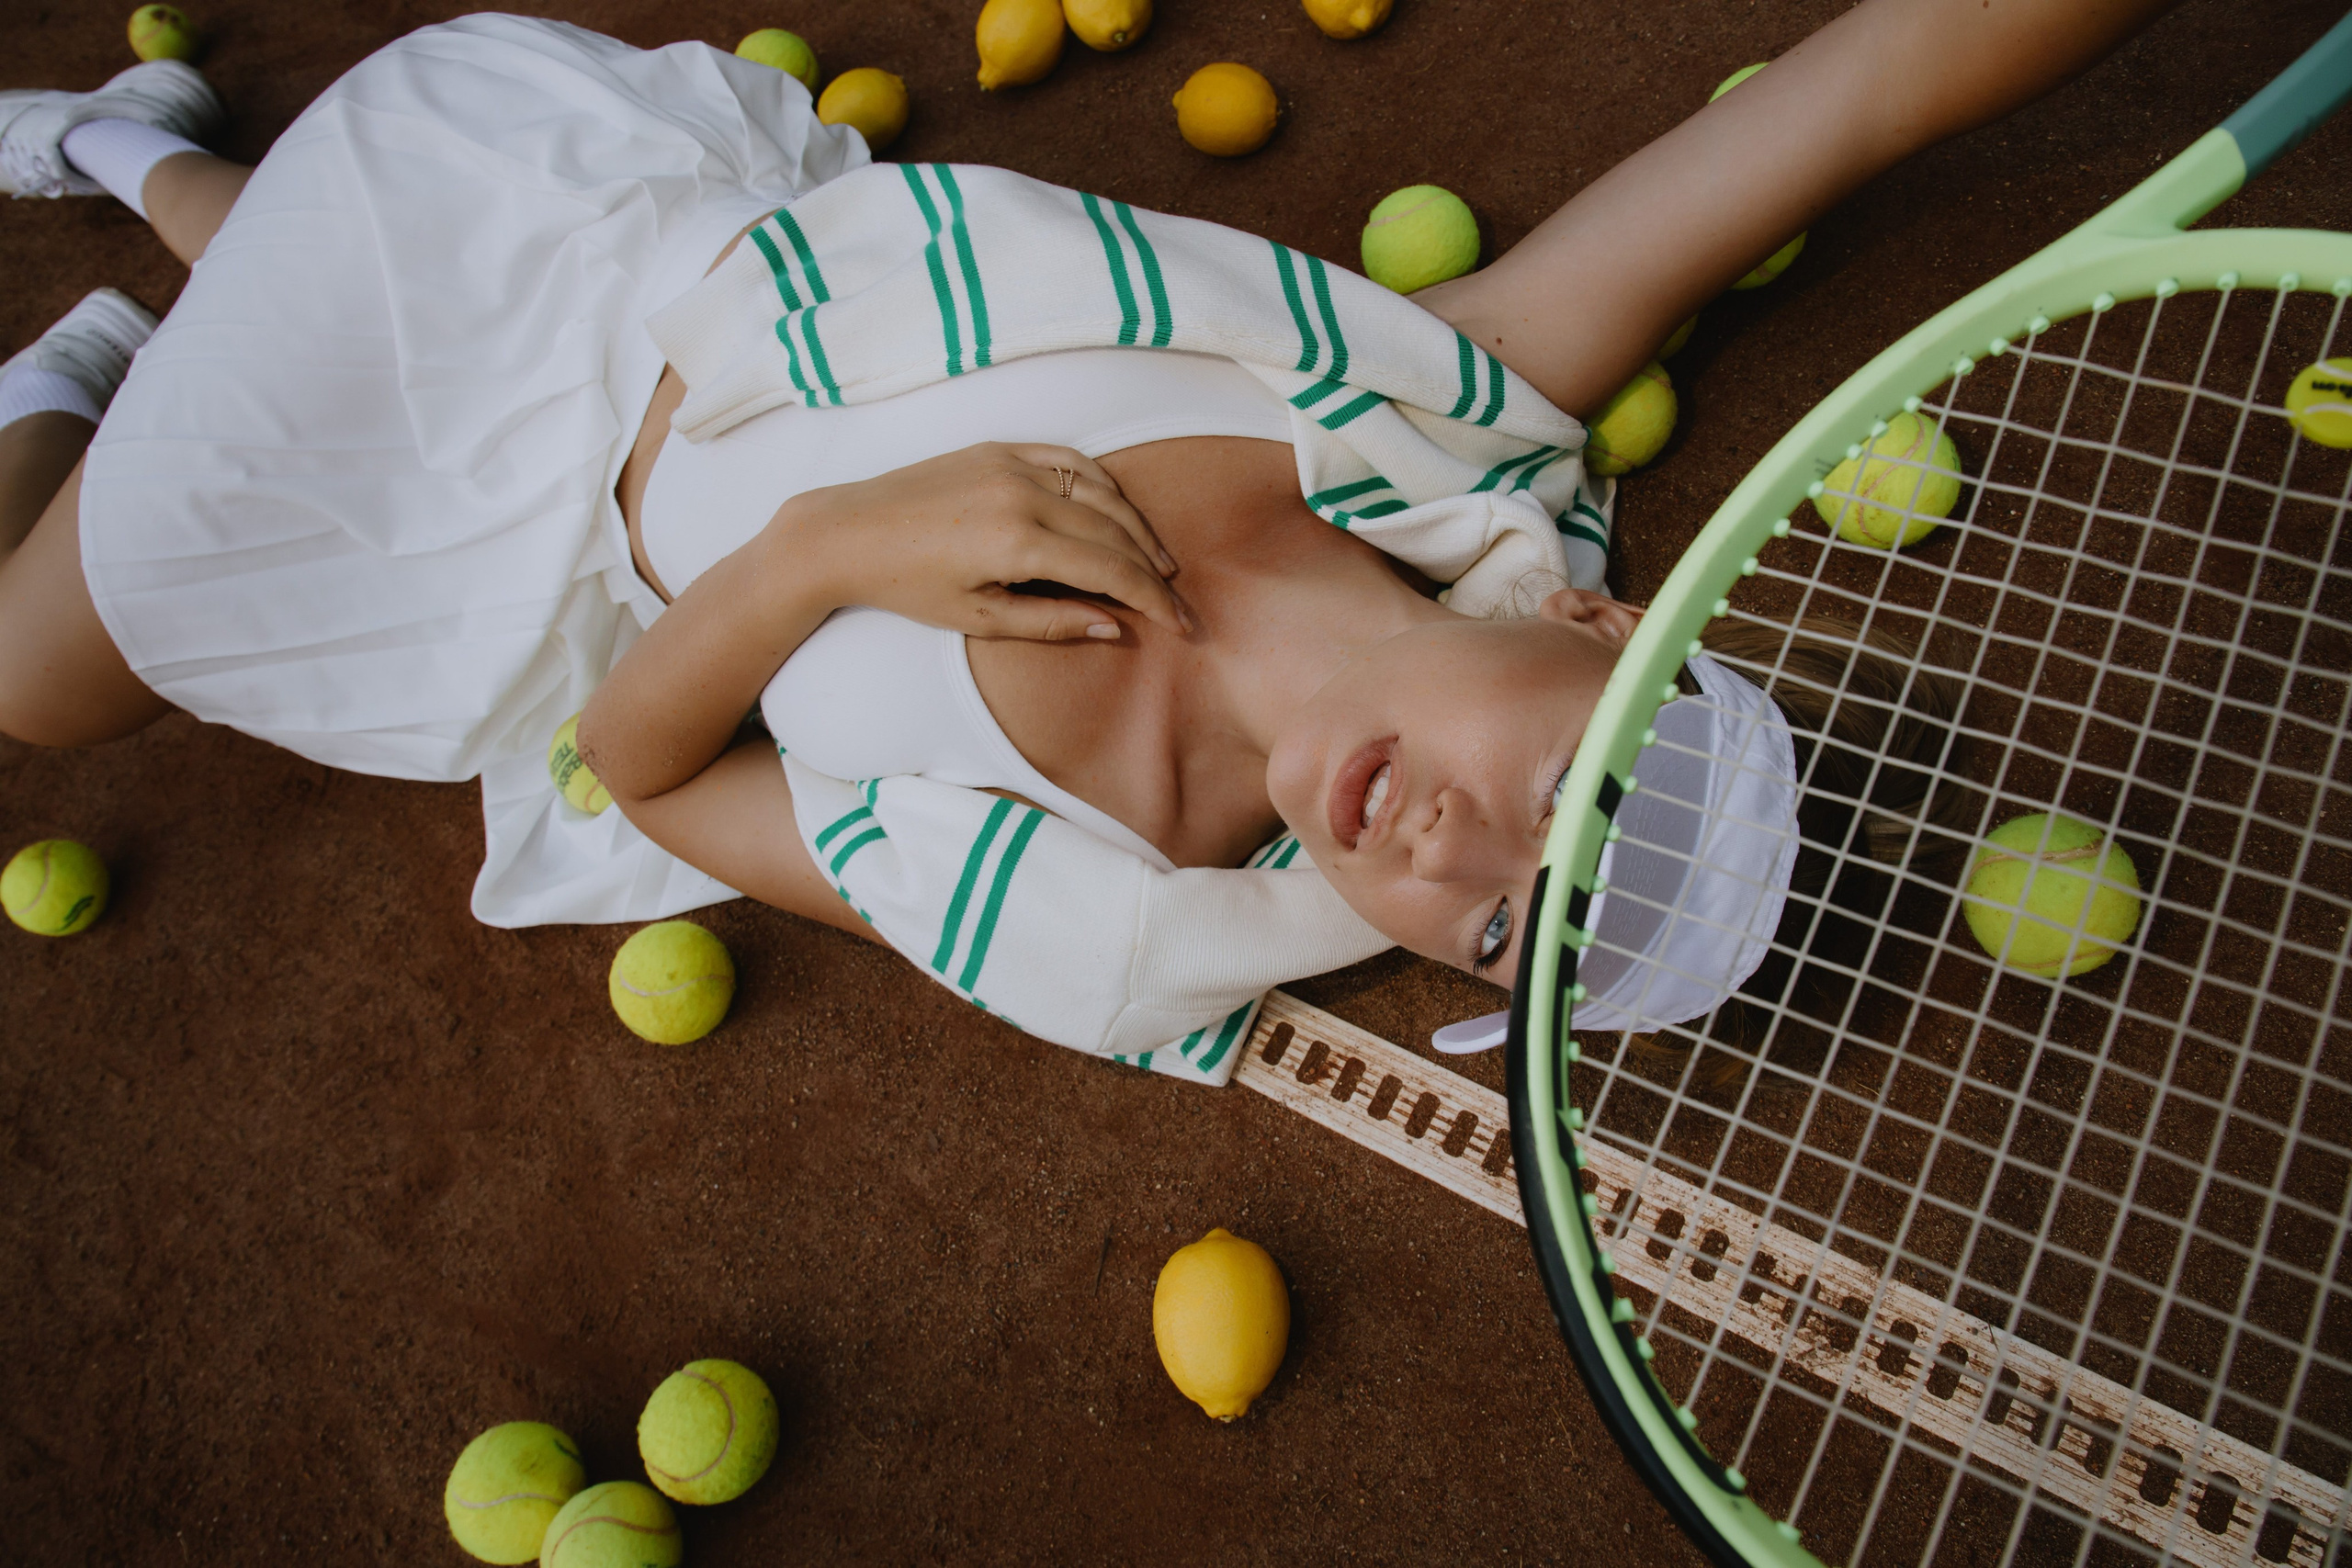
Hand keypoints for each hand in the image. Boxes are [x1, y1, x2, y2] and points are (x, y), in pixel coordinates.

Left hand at [782, 443, 1188, 641]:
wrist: (848, 533)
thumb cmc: (908, 586)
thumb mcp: (979, 619)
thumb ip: (1052, 622)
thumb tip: (1114, 628)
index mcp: (1017, 542)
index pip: (1111, 569)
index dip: (1152, 599)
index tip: (1180, 624)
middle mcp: (1022, 494)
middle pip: (1114, 531)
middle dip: (1152, 570)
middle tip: (1177, 600)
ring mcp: (1012, 464)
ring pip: (1100, 491)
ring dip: (1136, 526)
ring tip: (1156, 561)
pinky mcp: (1000, 448)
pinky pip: (1070, 460)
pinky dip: (1102, 485)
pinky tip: (1117, 511)